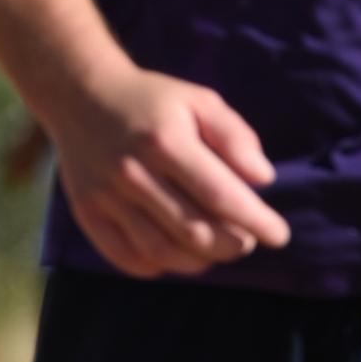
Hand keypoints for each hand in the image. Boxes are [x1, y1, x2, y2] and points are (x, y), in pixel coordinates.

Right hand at [51, 66, 291, 277]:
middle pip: (192, 230)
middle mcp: (132, 172)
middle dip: (231, 245)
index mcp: (165, 141)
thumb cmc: (154, 101)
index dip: (255, 220)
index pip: (220, 195)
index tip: (280, 235)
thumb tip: (263, 179)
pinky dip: (160, 266)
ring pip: (162, 251)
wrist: (81, 96)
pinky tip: (179, 254)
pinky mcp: (86, 213)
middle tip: (247, 241)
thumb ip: (235, 137)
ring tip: (218, 249)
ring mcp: (105, 196)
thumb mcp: (200, 101)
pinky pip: (127, 258)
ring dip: (200, 260)